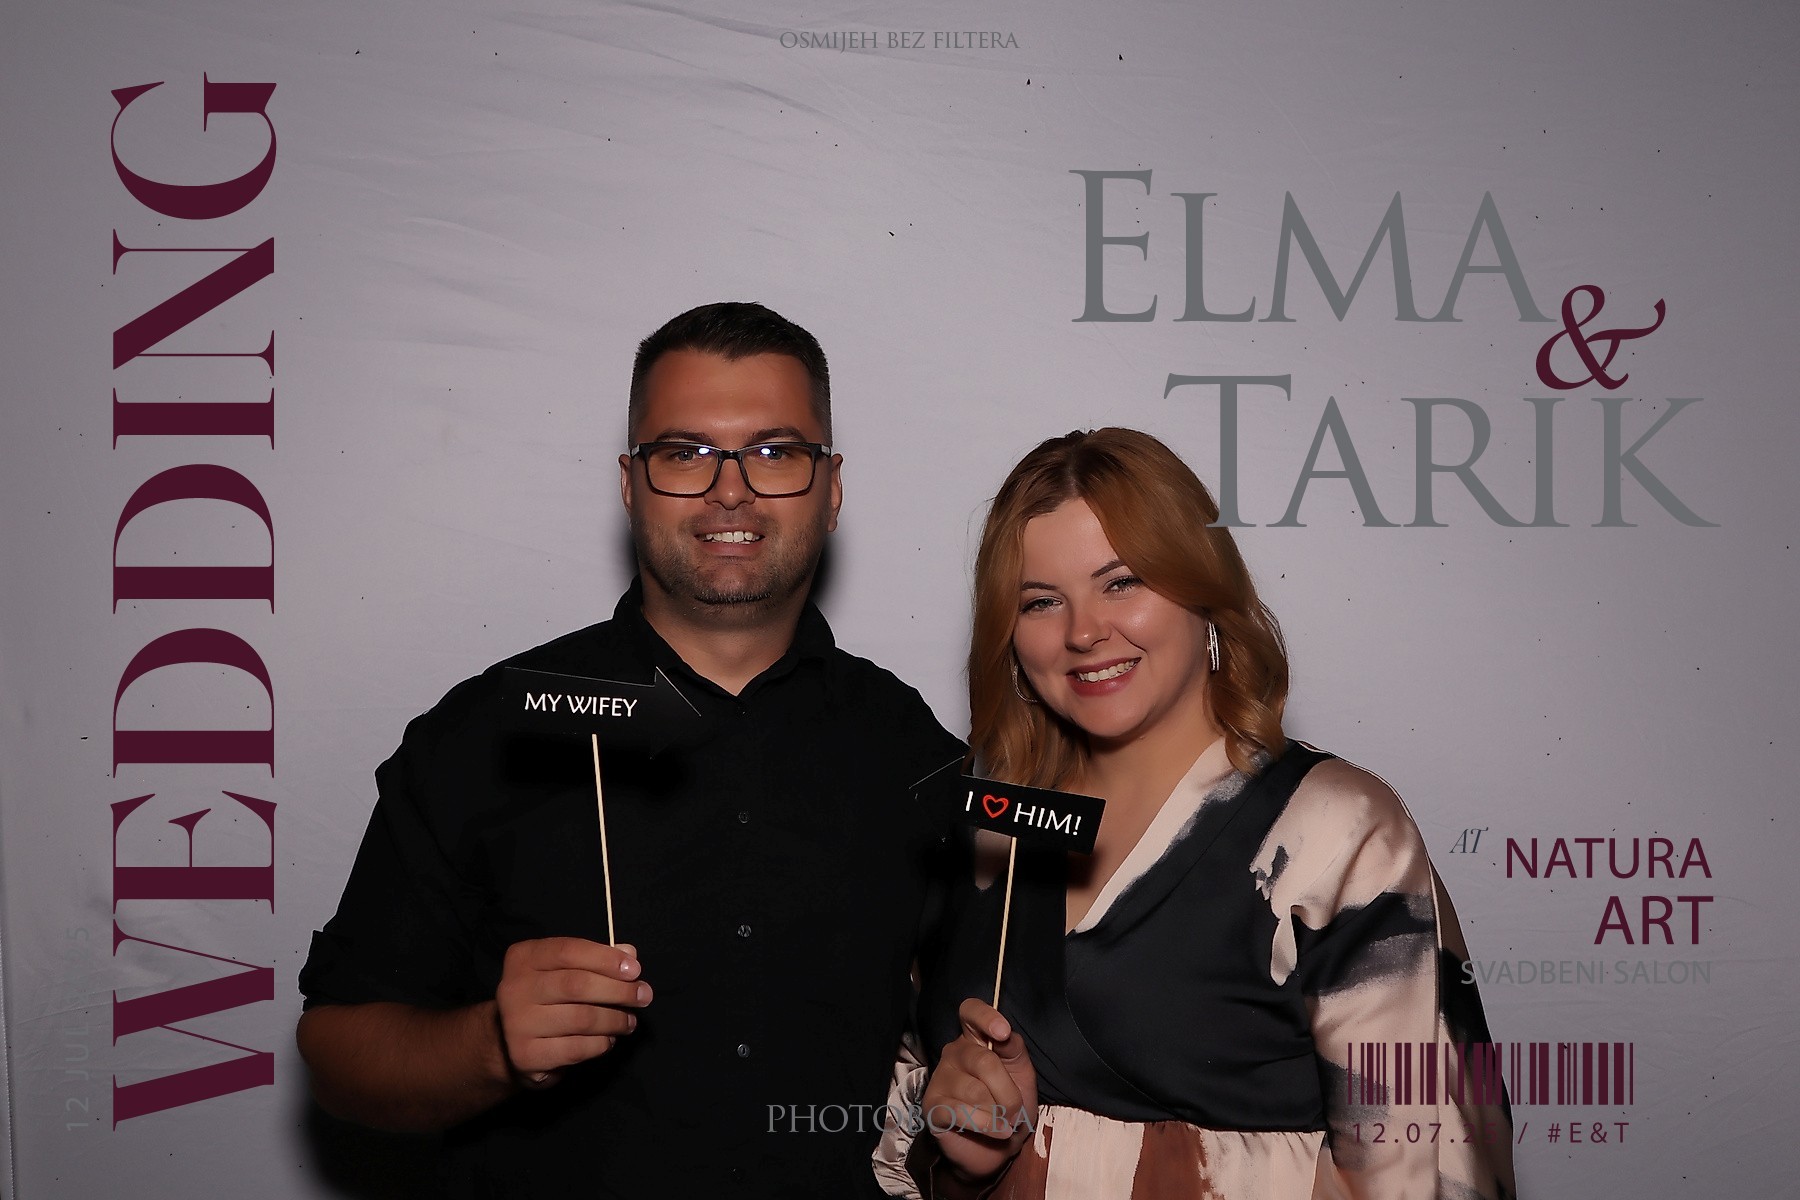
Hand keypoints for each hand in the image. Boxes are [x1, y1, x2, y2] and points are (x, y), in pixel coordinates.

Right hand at [494, 937, 650, 1087]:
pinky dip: (600, 1044)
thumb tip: (629, 953)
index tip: (635, 970)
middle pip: (577, 985)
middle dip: (618, 991)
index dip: (606, 958)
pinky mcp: (525, 1055)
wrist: (512, 1044)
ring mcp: (517, 1023)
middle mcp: (513, 988)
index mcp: (524, 957)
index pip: (568, 951)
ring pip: (581, 1019)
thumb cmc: (549, 998)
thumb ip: (596, 959)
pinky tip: (608, 1039)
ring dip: (615, 1020)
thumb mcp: (566, 971)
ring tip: (630, 1021)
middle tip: (643, 996)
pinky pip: (576, 1048)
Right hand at [922, 998, 1038, 1182]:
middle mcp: (954, 1053)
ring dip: (999, 1114)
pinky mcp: (933, 1106)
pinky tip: (995, 1132)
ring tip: (1004, 1123)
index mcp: (976, 1039)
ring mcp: (940, 1078)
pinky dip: (987, 1125)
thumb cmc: (1009, 1105)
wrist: (998, 1148)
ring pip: (975, 1091)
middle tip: (1016, 1112)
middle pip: (983, 1061)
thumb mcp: (1022, 1074)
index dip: (985, 1017)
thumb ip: (1014, 1050)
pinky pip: (962, 1112)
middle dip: (1009, 1093)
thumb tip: (1006, 1034)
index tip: (1002, 1032)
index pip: (971, 1011)